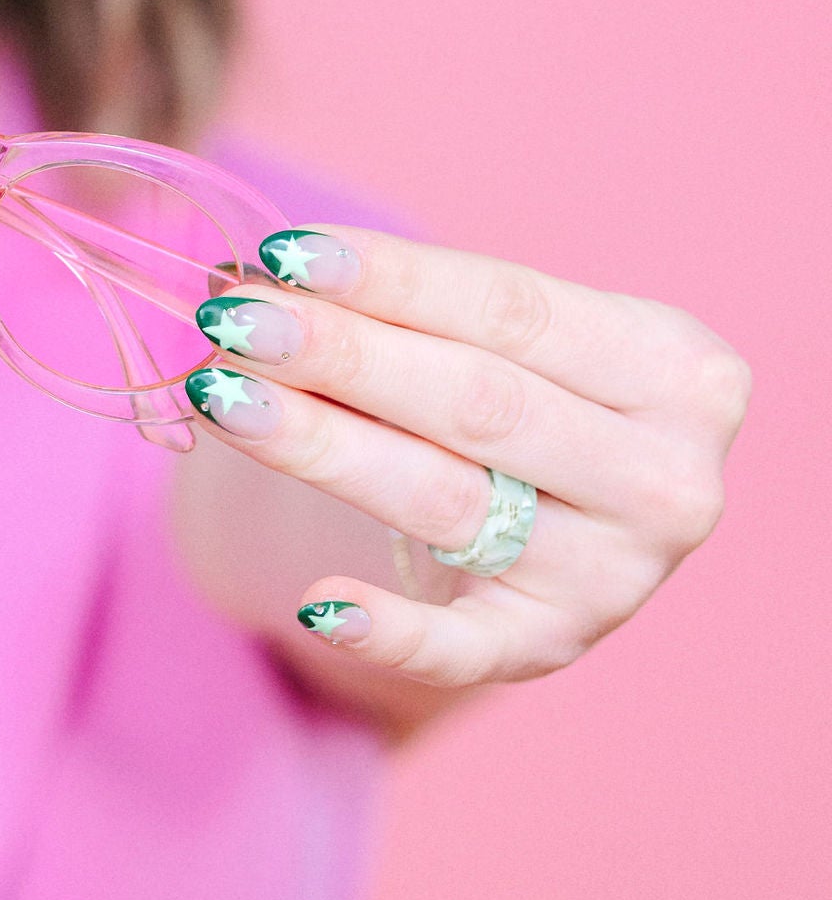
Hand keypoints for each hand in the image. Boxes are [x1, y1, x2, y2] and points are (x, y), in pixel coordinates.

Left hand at [182, 229, 750, 687]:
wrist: (576, 505)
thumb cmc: (529, 389)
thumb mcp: (507, 336)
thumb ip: (405, 307)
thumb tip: (253, 274)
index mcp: (677, 370)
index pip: (511, 310)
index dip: (392, 278)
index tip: (286, 250)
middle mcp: (666, 480)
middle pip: (476, 403)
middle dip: (342, 354)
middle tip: (233, 317)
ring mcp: (616, 576)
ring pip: (446, 500)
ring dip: (323, 446)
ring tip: (223, 397)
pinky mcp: (553, 647)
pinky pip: (463, 650)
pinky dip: (393, 632)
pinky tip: (319, 604)